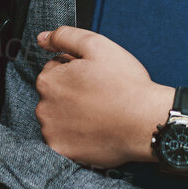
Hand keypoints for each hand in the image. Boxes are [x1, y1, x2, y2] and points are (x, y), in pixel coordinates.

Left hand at [33, 26, 170, 167]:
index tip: (95, 76)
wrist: (145, 122)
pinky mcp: (63, 151)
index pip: (55, 69)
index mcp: (49, 81)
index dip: (78, 69)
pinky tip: (96, 128)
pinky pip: (65, 139)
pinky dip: (77, 134)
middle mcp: (43, 108)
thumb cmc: (125, 84)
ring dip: (74, 114)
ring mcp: (52, 133)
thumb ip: (65, 37)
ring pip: (59, 117)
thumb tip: (42, 38)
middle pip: (55, 94)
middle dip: (73, 91)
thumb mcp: (97, 46)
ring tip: (101, 111)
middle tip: (101, 93)